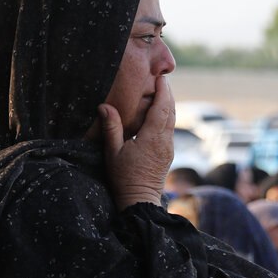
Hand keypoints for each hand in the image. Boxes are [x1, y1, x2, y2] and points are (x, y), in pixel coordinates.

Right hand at [100, 74, 174, 208]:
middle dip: (167, 93)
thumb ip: (111, 127)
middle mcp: (165, 141)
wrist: (140, 201)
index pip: (162, 107)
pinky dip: (167, 116)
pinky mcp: (168, 153)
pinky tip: (158, 113)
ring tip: (160, 92)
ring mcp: (168, 147)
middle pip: (171, 110)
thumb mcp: (113, 152)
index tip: (160, 77)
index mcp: (152, 137)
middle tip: (161, 79)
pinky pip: (170, 129)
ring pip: (172, 119)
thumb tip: (104, 106)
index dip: (162, 91)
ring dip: (168, 104)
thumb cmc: (124, 178)